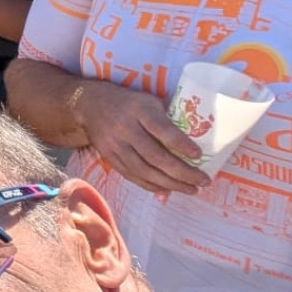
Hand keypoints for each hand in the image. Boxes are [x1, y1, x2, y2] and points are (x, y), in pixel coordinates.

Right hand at [75, 80, 210, 197]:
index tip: (198, 155)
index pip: (162, 130)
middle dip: (182, 172)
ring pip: (145, 171)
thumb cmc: (128, 102)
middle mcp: (125, 129)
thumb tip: (195, 138)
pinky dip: (151, 186)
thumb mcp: (148, 101)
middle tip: (203, 181)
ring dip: (170, 184)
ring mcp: (115, 145)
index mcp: (139, 110)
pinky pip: (132, 176)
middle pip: (155, 156)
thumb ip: (167, 118)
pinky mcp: (109, 157)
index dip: (181, 144)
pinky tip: (167, 190)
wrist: (88, 105)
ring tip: (191, 189)